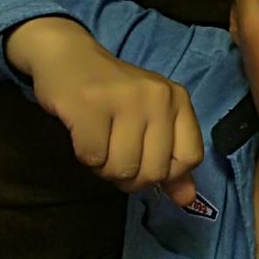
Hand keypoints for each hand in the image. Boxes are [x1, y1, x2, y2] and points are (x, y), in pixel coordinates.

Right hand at [6, 18, 201, 204]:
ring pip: (122, 169)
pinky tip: (83, 135)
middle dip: (130, 176)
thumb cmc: (113, 94)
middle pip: (153, 171)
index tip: (146, 162)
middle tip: (115, 153)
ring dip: (105, 168)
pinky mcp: (89, 105)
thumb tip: (187, 200)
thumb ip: (172, 159)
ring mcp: (125, 99)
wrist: (68, 58)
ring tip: (99, 143)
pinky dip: (85, 157)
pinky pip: (93, 158)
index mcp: (178, 99)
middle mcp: (158, 96)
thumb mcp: (151, 119)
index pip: (189, 158)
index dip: (166, 173)